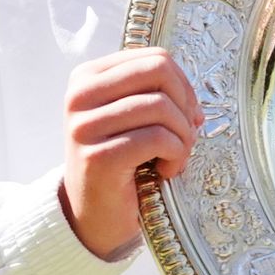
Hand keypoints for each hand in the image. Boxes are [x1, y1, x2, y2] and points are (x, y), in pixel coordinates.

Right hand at [60, 48, 203, 258]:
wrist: (93, 217)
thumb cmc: (121, 165)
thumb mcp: (132, 119)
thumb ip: (155, 95)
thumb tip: (195, 102)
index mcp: (88, 77)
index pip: (155, 57)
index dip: (183, 86)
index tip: (185, 116)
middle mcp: (80, 96)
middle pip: (158, 72)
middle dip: (184, 105)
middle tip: (184, 135)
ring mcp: (84, 126)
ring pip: (160, 106)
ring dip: (182, 136)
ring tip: (175, 157)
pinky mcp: (97, 157)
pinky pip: (157, 138)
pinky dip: (176, 155)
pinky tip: (166, 171)